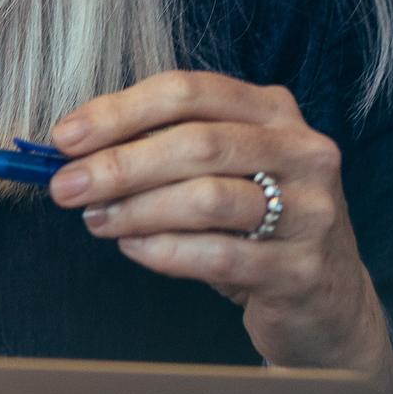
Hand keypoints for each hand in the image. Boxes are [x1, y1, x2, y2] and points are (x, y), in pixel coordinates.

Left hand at [46, 71, 392, 381]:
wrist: (326, 301)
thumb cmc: (256, 228)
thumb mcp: (223, 173)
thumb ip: (166, 151)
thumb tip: (78, 149)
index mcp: (274, 112)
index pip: (189, 91)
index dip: (120, 110)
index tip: (66, 137)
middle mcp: (302, 151)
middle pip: (196, 142)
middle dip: (120, 163)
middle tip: (66, 186)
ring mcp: (310, 210)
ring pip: (207, 198)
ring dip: (136, 209)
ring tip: (97, 221)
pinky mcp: (300, 268)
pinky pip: (217, 255)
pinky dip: (164, 251)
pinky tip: (134, 249)